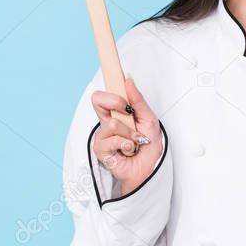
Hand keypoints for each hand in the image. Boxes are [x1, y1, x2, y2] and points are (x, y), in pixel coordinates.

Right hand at [90, 76, 162, 194]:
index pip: (104, 94)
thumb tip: (128, 80)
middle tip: (128, 112)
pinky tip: (129, 151)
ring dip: (130, 134)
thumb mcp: (149, 119)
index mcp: (116, 113)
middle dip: (116, 102)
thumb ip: (138, 100)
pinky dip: (128, 144)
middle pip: (97, 99)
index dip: (107, 84)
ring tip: (135, 142)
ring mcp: (102, 136)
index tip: (117, 77)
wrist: (149, 168)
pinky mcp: (101, 150)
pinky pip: (113, 140)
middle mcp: (106, 122)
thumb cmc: (149, 146)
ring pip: (112, 123)